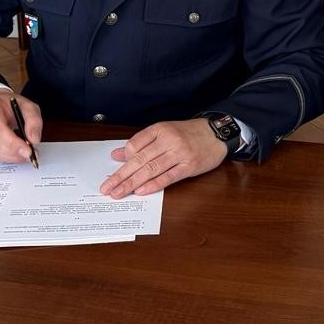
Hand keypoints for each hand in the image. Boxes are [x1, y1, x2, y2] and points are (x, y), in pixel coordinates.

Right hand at [0, 89, 41, 163]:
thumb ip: (34, 121)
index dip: (13, 143)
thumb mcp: (27, 106)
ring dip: (7, 157)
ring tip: (21, 155)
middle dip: (12, 152)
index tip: (27, 151)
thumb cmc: (7, 105)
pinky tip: (9, 154)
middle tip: (28, 155)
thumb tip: (34, 139)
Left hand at [102, 118, 226, 198]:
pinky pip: (168, 177)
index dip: (123, 159)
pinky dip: (154, 185)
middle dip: (121, 176)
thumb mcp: (164, 132)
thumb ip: (141, 143)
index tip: (113, 172)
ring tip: (118, 193)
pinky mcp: (189, 166)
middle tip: (107, 188)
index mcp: (160, 129)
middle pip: (140, 160)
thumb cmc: (189, 133)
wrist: (216, 133)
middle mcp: (169, 140)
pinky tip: (141, 191)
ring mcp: (180, 154)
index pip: (135, 144)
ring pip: (151, 169)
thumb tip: (117, 154)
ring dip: (132, 183)